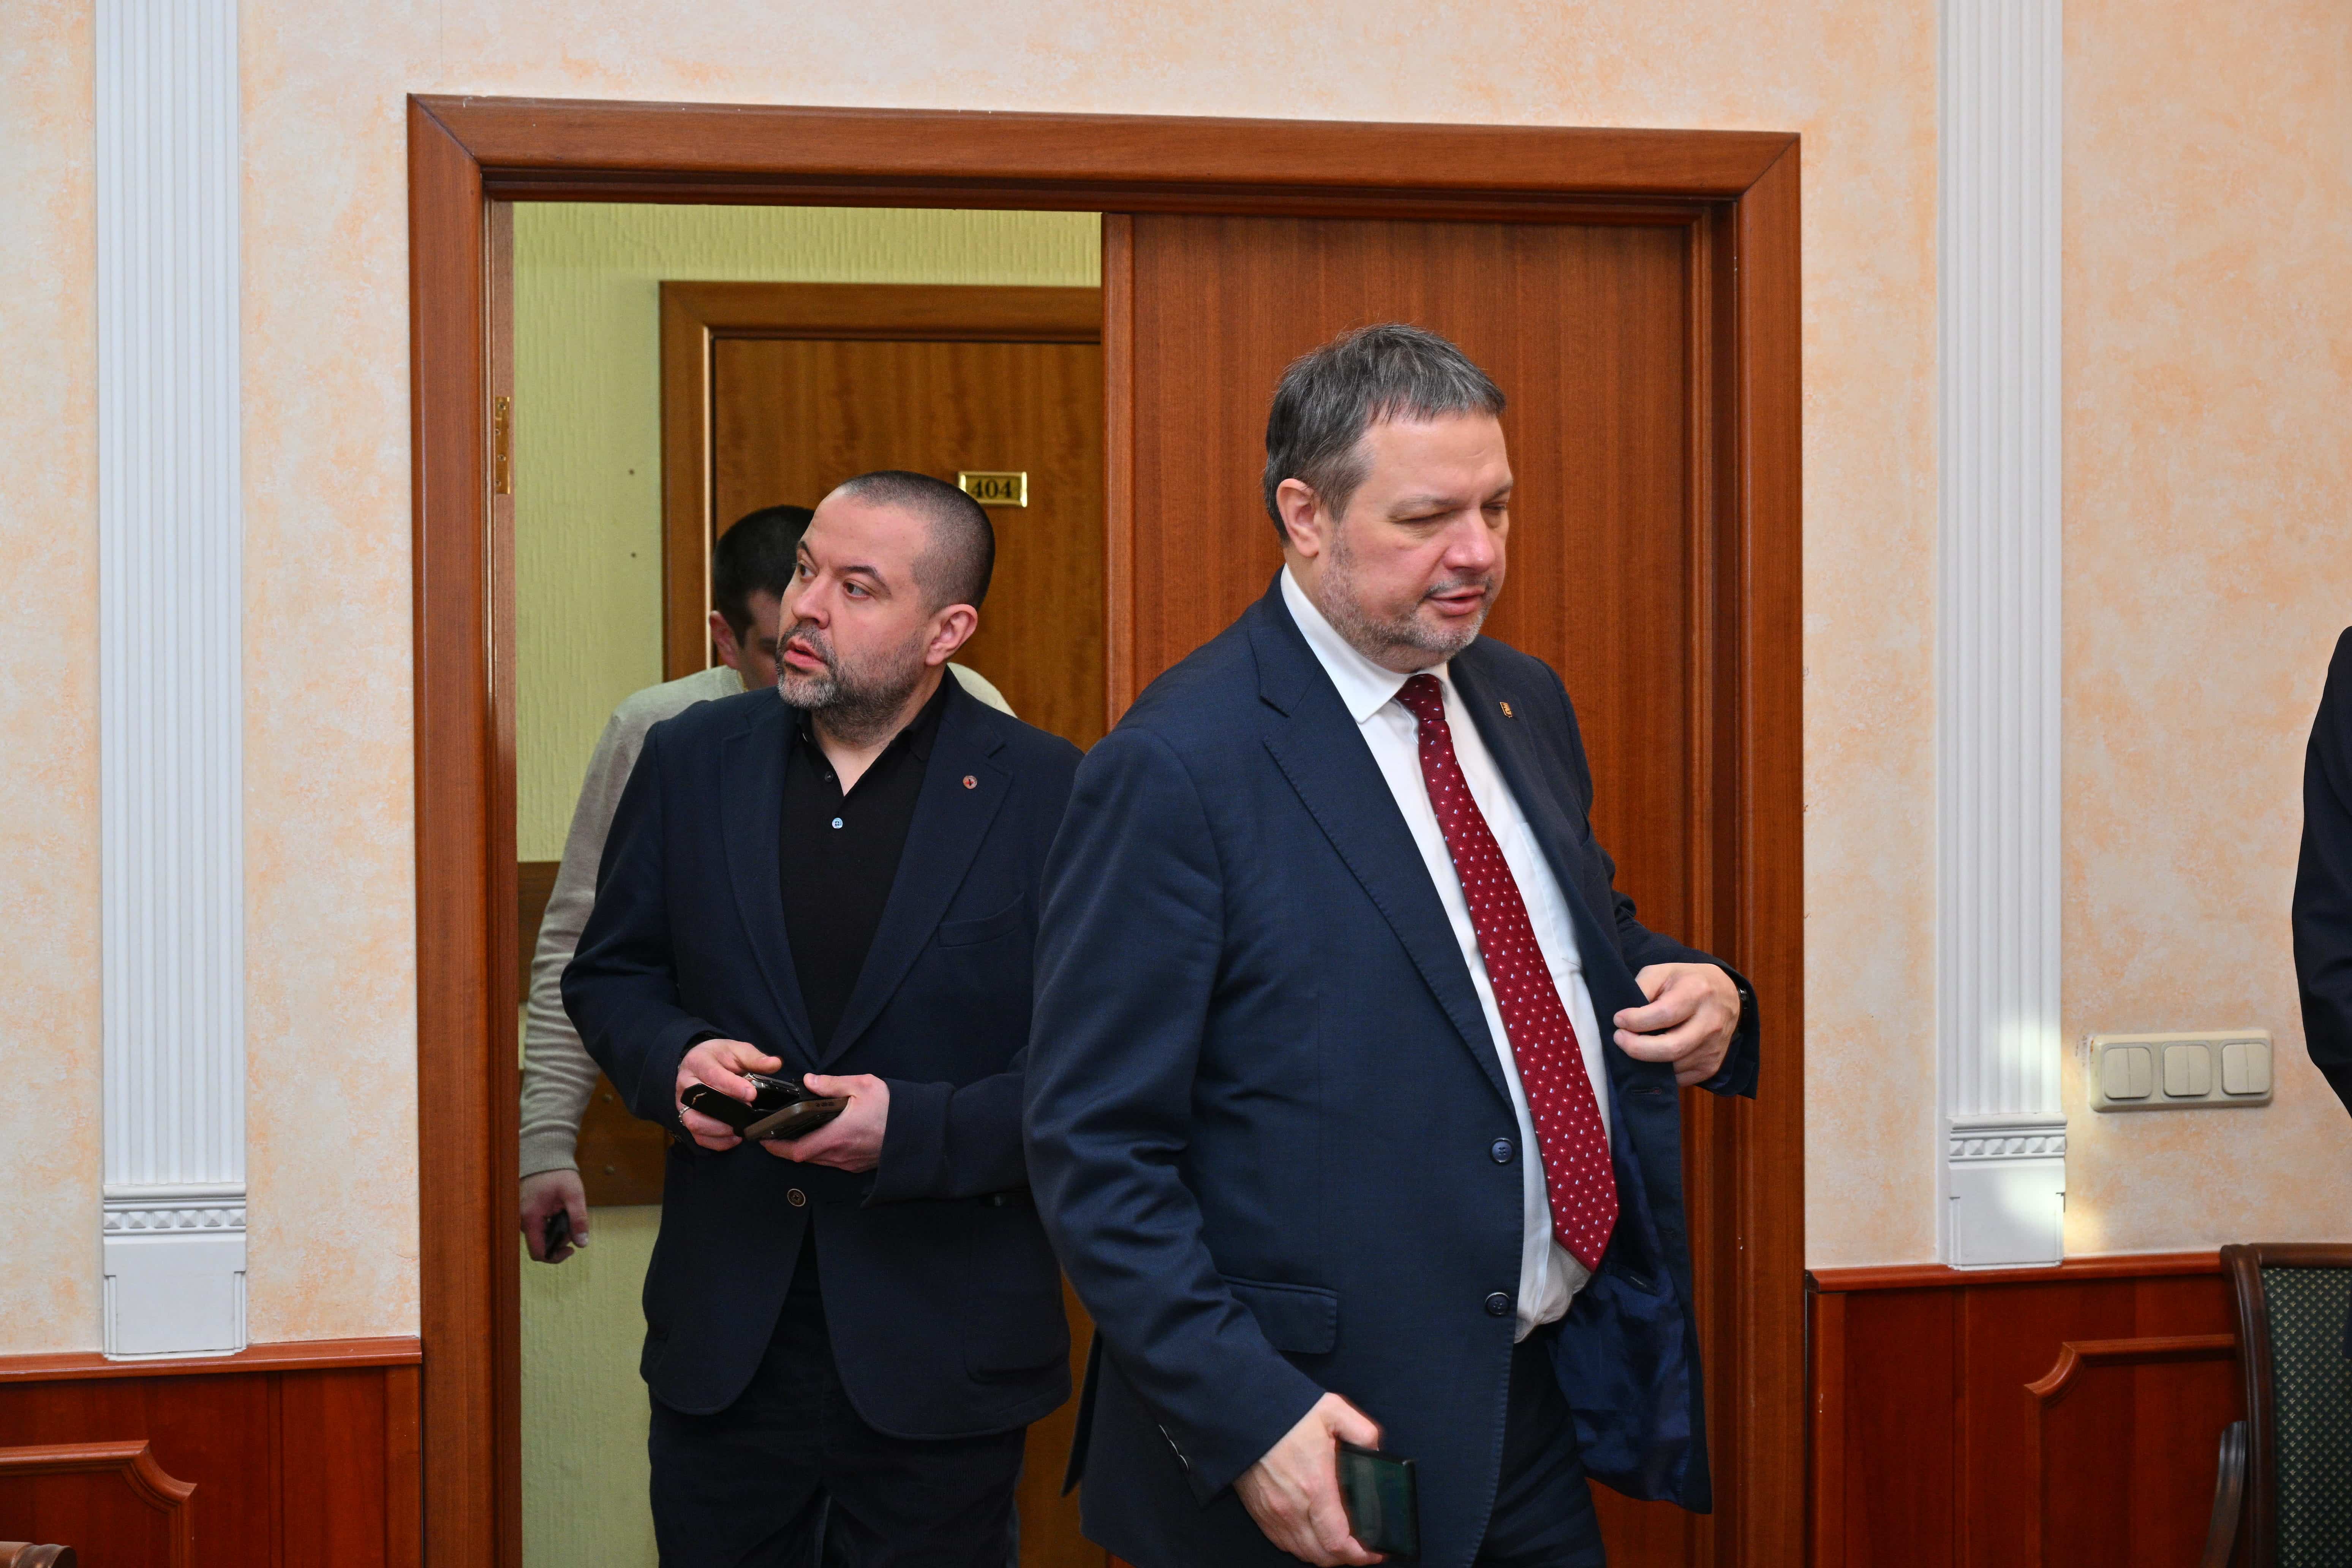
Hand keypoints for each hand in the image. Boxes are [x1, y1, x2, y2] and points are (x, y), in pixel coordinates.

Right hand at [519, 1169, 587, 1262]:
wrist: (545, 1155)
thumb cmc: (558, 1173)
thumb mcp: (574, 1195)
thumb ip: (578, 1220)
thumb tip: (582, 1243)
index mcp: (530, 1218)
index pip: (538, 1253)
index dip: (555, 1256)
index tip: (571, 1249)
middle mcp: (521, 1220)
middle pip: (540, 1244)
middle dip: (559, 1240)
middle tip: (572, 1222)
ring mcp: (522, 1215)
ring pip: (539, 1235)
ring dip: (555, 1231)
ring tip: (566, 1212)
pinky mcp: (525, 1211)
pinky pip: (537, 1225)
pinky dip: (550, 1223)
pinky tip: (559, 1211)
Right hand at [675, 1038, 782, 1150]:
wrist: (700, 1063)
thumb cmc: (719, 1057)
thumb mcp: (736, 1050)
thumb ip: (754, 1058)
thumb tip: (775, 1063)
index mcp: (697, 1062)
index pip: (711, 1074)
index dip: (731, 1086)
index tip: (751, 1094)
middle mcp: (685, 1085)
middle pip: (699, 1101)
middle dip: (725, 1109)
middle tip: (748, 1111)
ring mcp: (682, 1105)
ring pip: (694, 1122)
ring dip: (719, 1129)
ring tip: (740, 1128)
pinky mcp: (686, 1120)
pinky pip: (697, 1136)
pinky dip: (716, 1141)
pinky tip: (734, 1138)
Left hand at [764, 1073, 887, 1172]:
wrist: (918, 1129)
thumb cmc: (891, 1108)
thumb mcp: (863, 1086)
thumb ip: (832, 1084)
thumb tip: (809, 1080)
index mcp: (836, 1136)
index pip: (797, 1150)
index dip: (777, 1148)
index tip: (764, 1140)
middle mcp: (840, 1155)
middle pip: (804, 1158)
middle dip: (786, 1149)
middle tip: (774, 1136)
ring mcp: (849, 1163)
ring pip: (817, 1161)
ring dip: (804, 1151)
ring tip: (795, 1135)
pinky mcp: (858, 1166)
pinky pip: (832, 1162)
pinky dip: (821, 1153)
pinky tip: (823, 1139)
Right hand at [1233, 1393, 1385, 1565]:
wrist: (1244, 1414)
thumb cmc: (1286, 1414)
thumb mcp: (1333, 1411)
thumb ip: (1363, 1433)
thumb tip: (1377, 1452)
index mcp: (1315, 1487)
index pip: (1339, 1542)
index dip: (1361, 1555)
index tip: (1375, 1552)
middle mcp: (1292, 1508)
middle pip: (1322, 1556)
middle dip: (1346, 1559)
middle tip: (1362, 1549)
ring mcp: (1274, 1513)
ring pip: (1303, 1552)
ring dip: (1324, 1554)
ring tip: (1340, 1543)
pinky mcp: (1260, 1512)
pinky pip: (1283, 1542)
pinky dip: (1301, 1546)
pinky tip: (1312, 1535)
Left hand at [1614, 963, 1741, 1086]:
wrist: (1727, 995)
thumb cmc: (1687, 982)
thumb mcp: (1663, 972)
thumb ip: (1642, 988)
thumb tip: (1623, 1018)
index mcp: (1697, 993)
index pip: (1664, 1014)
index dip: (1636, 1021)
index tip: (1618, 1020)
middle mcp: (1710, 1023)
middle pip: (1670, 1048)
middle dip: (1637, 1048)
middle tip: (1619, 1039)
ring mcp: (1713, 1048)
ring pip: (1672, 1067)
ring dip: (1646, 1061)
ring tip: (1635, 1045)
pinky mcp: (1711, 1066)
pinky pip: (1679, 1079)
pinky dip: (1660, 1072)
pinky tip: (1652, 1056)